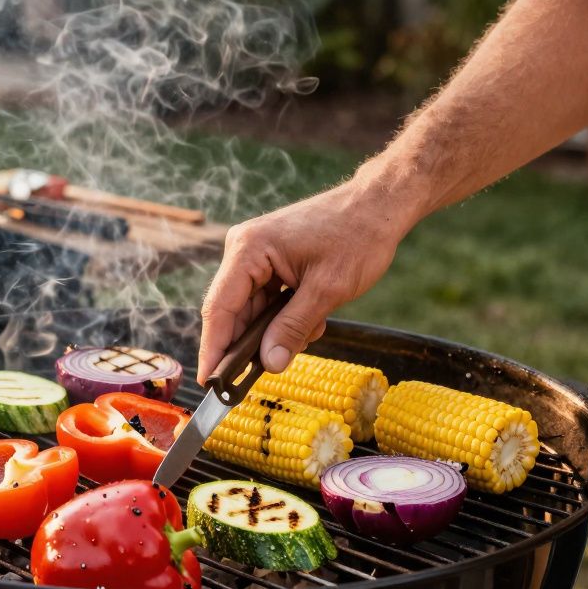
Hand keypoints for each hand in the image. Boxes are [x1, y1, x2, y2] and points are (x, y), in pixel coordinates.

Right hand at [198, 177, 419, 382]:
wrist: (378, 206)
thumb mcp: (327, 290)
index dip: (213, 349)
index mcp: (248, 249)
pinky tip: (313, 318)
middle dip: (252, 343)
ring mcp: (255, 254)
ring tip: (311, 330)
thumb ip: (293, 328)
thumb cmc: (357, 237)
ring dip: (275, 330)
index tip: (209, 382)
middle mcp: (244, 249)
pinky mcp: (269, 261)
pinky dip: (284, 317)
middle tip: (268, 370)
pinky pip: (265, 299)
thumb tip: (269, 363)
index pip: (219, 308)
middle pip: (232, 311)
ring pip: (252, 309)